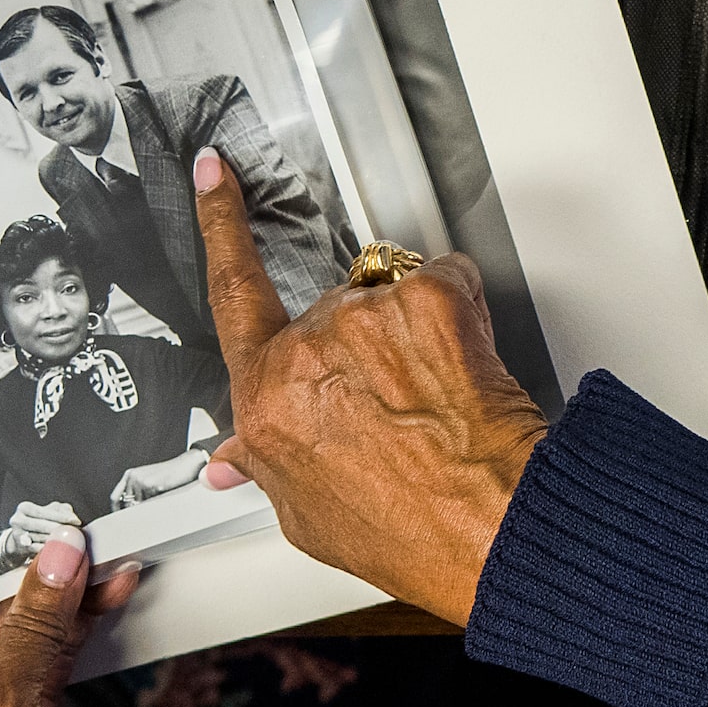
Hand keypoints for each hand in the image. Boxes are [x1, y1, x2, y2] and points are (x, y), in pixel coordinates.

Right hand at [0, 499, 81, 558]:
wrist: (21, 539)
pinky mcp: (20, 548)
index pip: (46, 512)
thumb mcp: (49, 511)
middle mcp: (18, 520)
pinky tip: (57, 547)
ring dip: (56, 539)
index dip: (63, 516)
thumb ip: (62, 510)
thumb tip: (72, 517)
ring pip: (41, 537)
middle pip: (43, 525)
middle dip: (60, 528)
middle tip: (74, 531)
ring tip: (69, 539)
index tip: (77, 521)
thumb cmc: (39, 521)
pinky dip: (48, 548)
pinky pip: (38, 548)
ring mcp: (17, 535)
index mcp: (25, 508)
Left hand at [0, 529, 142, 706]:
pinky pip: (43, 669)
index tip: (2, 547)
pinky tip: (98, 602)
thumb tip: (55, 566)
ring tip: (96, 567)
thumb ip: (31, 636)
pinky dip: (72, 638)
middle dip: (20, 594)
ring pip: (13, 648)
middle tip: (63, 551)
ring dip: (57, 610)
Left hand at [110, 448, 209, 512]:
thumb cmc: (170, 474)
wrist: (186, 464)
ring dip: (148, 508)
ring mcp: (141, 480)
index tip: (118, 519)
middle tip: (145, 515)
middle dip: (135, 511)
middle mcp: (133, 476)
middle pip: (127, 503)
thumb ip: (137, 492)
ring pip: (138, 506)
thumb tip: (128, 510)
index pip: (115, 496)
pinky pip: (149, 504)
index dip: (116, 509)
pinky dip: (156, 504)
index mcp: (130, 474)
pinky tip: (164, 496)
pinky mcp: (151, 485)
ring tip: (160, 499)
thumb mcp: (149, 480)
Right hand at [192, 149, 545, 625]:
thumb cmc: (409, 528)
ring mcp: (370, 317)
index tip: (216, 178)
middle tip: (404, 402)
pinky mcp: (431, 299)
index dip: (221, 226)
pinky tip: (467, 370)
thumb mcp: (307, 514)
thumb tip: (235, 459)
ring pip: (391, 300)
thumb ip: (265, 464)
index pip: (233, 294)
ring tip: (439, 400)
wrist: (491, 524)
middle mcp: (309, 348)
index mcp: (267, 397)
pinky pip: (445, 282)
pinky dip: (461, 315)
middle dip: (368, 346)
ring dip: (416, 336)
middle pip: (333, 312)